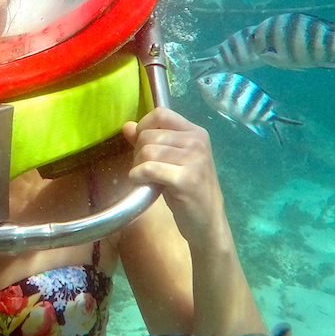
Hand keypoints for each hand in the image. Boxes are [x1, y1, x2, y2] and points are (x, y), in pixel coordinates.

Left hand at [122, 106, 228, 248]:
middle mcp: (197, 141)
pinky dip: (138, 177)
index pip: (160, 113)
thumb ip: (150, 141)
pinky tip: (144, 185)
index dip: (144, 127)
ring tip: (147, 179)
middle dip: (138, 153)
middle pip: (148, 135)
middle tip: (146, 170)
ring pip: (147, 151)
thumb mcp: (169, 161)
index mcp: (195, 132)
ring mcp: (195, 159)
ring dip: (137, 167)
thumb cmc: (186, 191)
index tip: (143, 147)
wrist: (207, 222)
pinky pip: (149, 169)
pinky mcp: (187, 179)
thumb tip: (127, 126)